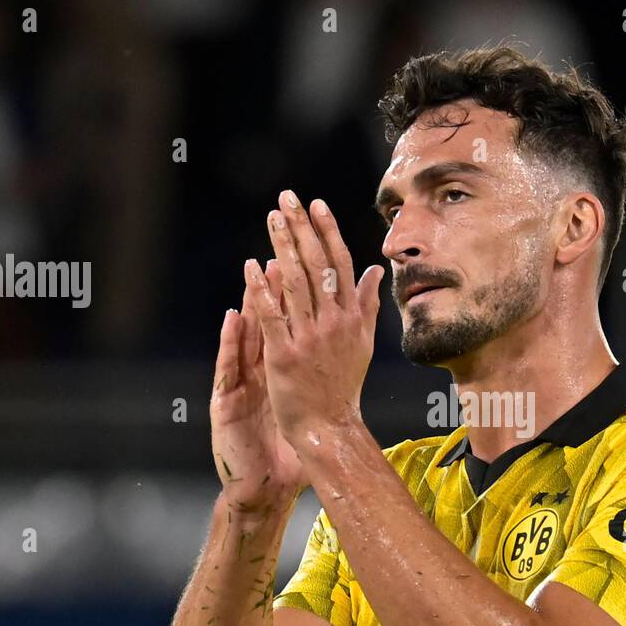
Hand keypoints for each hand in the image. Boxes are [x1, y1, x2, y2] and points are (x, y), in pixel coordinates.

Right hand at [210, 264, 307, 518]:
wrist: (264, 480)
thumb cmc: (284, 436)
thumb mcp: (304, 396)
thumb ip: (317, 363)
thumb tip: (341, 334)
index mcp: (277, 360)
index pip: (289, 317)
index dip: (298, 284)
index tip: (311, 249)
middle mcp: (257, 365)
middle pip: (266, 315)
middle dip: (274, 279)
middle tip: (282, 244)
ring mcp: (241, 381)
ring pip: (247, 334)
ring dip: (253, 301)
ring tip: (259, 269)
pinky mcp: (227, 400)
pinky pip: (230, 366)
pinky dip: (231, 340)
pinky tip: (233, 317)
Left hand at [245, 191, 383, 447]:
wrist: (329, 426)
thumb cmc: (343, 385)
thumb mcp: (363, 342)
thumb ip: (367, 303)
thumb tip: (374, 269)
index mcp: (352, 317)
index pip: (340, 264)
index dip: (327, 231)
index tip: (316, 204)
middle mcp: (333, 323)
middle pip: (317, 265)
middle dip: (301, 228)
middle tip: (287, 198)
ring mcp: (309, 338)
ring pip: (295, 283)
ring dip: (282, 247)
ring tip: (272, 218)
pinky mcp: (285, 355)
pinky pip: (272, 315)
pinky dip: (261, 289)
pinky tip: (251, 265)